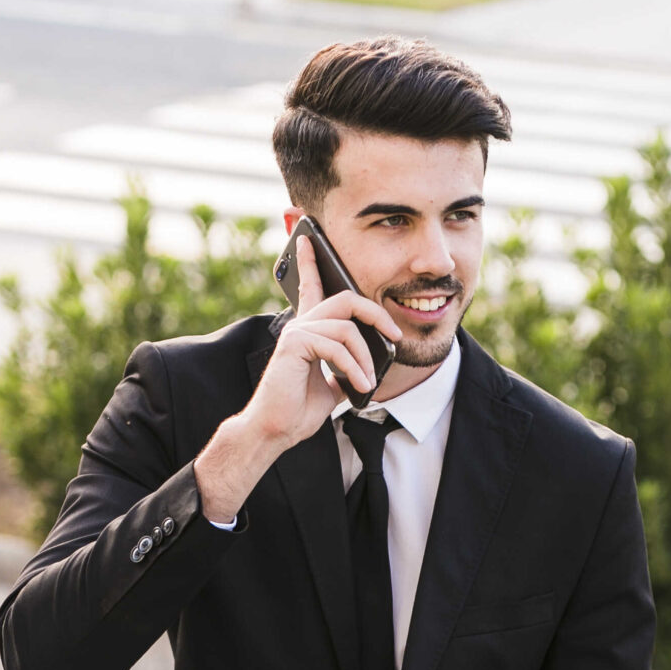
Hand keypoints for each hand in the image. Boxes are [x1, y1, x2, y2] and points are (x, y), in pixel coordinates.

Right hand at [193, 236, 401, 523]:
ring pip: (346, 328)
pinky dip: (353, 367)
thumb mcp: (332, 385)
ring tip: (367, 383)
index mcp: (308, 330)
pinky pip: (336, 346)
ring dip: (365, 358)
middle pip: (346, 300)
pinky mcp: (295, 345)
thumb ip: (347, 367)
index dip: (310, 261)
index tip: (309, 239)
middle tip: (394, 335)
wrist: (276, 430)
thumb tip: (372, 365)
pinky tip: (357, 386)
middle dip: (376, 315)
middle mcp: (300, 325)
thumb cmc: (298, 409)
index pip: (311, 287)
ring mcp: (296, 332)